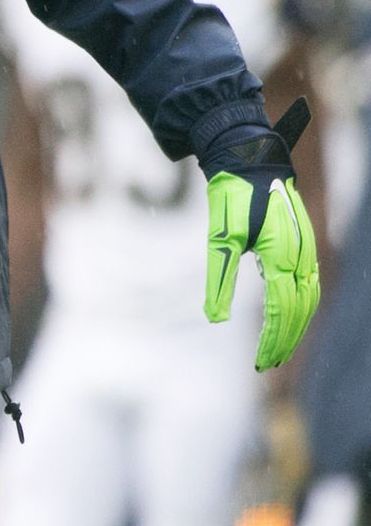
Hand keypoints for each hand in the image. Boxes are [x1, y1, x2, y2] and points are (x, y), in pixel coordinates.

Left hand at [202, 98, 320, 370]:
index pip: (281, 310)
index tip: (260, 364)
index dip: (272, 339)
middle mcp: (302, 256)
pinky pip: (311, 285)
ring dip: (296, 327)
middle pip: (300, 311)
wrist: (251, 160)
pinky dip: (302, 308)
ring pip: (310, 300)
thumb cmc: (231, 197)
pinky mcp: (306, 245)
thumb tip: (215, 318)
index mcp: (281, 255)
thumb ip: (219, 280)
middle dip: (285, 341)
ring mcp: (308, 250)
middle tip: (266, 365)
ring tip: (278, 350)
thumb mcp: (219, 238)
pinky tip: (288, 319)